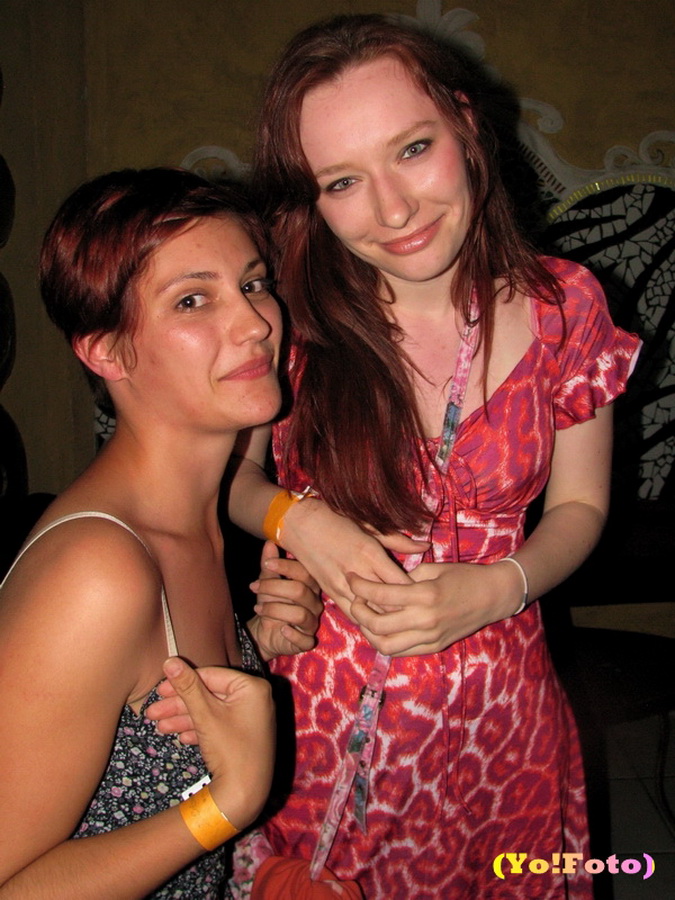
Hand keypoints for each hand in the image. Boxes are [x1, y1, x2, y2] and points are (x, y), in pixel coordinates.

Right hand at [156, 658, 274, 829]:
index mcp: (251, 687)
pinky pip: (218, 725)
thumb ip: (187, 687)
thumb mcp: (205, 715)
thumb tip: (170, 661)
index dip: (182, 681)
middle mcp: (254, 699)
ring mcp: (250, 718)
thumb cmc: (229, 749)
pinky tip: (181, 738)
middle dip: (179, 704)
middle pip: (209, 694)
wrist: (244, 795)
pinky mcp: (244, 735)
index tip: (159, 689)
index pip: (211, 675)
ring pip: (211, 711)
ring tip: (160, 728)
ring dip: (184, 718)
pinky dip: (199, 729)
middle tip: (153, 712)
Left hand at [247, 541, 321, 659]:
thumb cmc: (272, 603)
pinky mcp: (306, 641)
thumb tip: (269, 542)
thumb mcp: (267, 583)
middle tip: (253, 587)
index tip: (267, 564)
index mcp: (308, 586)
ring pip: (300, 614)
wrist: (266, 632)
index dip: (286, 566)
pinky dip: (292, 634)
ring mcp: (312, 623)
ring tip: (258, 607)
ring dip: (274, 609)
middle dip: (274, 587)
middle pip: (300, 591)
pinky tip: (281, 629)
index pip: (305, 572)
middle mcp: (314, 603)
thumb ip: (269, 566)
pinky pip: (305, 640)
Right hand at [280, 498, 426, 617]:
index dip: (414, 592)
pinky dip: (367, 618)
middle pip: (387, 603)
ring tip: (400, 619)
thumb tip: (426, 546)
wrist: (300, 525)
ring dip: (385, 617)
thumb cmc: (337, 520)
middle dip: (403, 609)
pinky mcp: (330, 593)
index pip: (399, 583)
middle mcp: (357, 572)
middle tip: (417, 610)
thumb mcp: (370, 526)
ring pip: (370, 613)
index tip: (424, 593)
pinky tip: (377, 618)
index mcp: (369, 553)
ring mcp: (341, 585)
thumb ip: (399, 540)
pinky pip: (353, 614)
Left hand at [348, 560, 520, 655]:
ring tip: (365, 618)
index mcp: (424, 595)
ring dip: (369, 633)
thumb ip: (405, 579)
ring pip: (385, 645)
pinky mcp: (434, 647)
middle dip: (358, 611)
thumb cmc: (463, 576)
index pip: (380, 594)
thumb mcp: (433, 569)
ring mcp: (430, 637)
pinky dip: (386, 642)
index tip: (350, 578)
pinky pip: (402, 651)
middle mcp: (425, 619)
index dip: (359, 586)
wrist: (493, 597)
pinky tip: (382, 629)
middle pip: (377, 623)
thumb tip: (381, 584)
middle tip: (355, 600)